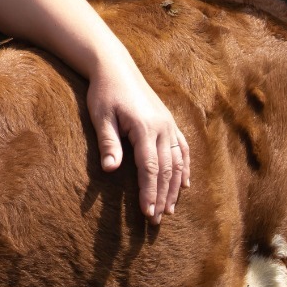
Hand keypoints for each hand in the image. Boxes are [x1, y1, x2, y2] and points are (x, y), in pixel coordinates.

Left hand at [87, 56, 189, 222]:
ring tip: (169, 210)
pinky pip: (183, 148)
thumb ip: (108, 142)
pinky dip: (185, 168)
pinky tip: (185, 184)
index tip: (147, 213)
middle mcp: (163, 127)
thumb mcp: (100, 116)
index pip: (150, 167)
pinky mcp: (169, 121)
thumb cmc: (104, 92)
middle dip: (162, 196)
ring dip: (175, 187)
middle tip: (157, 220)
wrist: (115, 66)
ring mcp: (169, 124)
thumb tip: (110, 170)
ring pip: (178, 161)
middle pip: (167, 169)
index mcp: (145, 127)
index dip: (149, 192)